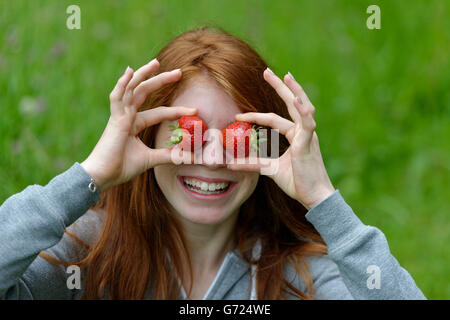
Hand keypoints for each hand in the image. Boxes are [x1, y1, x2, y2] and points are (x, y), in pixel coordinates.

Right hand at [81, 59, 196, 191]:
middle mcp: (127, 116)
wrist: (102, 176)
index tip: (194, 110)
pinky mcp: (114, 120)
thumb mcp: (151, 159)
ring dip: (144, 75)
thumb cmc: (121, 167)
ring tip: (157, 63)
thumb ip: (170, 156)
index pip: (159, 112)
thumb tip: (192, 158)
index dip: (177, 111)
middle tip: (179, 72)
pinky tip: (129, 71)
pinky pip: (117, 98)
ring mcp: (119, 116)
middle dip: (161, 81)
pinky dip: (122, 84)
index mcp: (134, 124)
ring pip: (132, 90)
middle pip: (145, 93)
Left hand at [227, 69, 334, 209]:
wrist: (314, 198)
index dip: (256, 115)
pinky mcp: (309, 143)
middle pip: (291, 104)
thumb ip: (253, 163)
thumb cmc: (297, 183)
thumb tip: (231, 163)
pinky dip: (302, 110)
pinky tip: (294, 99)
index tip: (238, 115)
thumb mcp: (270, 170)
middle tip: (267, 71)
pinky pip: (306, 123)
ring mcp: (308, 135)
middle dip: (280, 87)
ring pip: (301, 108)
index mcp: (296, 136)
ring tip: (285, 76)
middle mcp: (303, 132)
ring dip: (293, 91)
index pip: (274, 119)